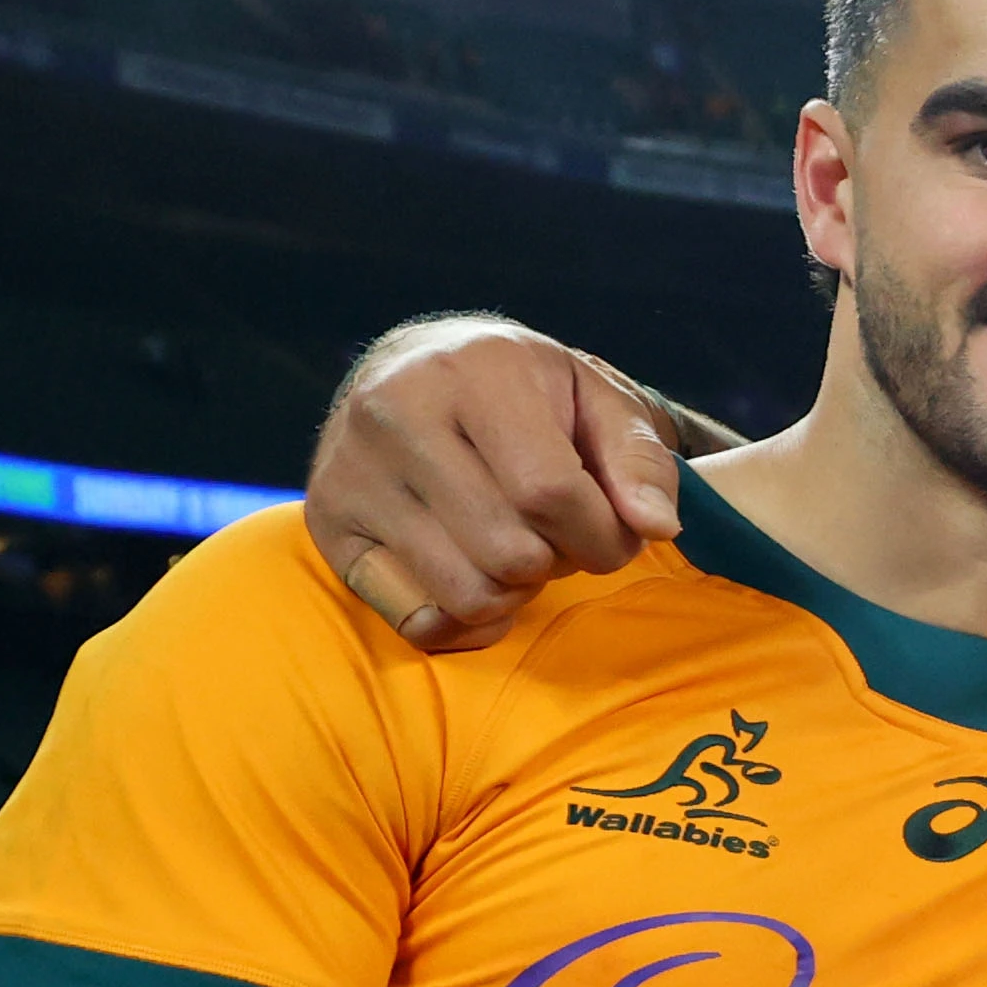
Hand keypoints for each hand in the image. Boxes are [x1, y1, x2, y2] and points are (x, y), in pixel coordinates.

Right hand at [307, 318, 685, 649]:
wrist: (415, 366)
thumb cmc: (525, 391)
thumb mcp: (596, 399)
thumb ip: (641, 460)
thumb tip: (657, 526)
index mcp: (471, 374)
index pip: (549, 493)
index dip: (602, 535)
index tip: (615, 532)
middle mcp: (394, 417)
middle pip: (510, 553)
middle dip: (561, 561)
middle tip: (560, 534)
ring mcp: (350, 473)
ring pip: (467, 594)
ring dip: (516, 593)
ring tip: (518, 546)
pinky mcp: (329, 525)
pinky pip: (416, 619)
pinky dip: (466, 619)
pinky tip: (475, 572)